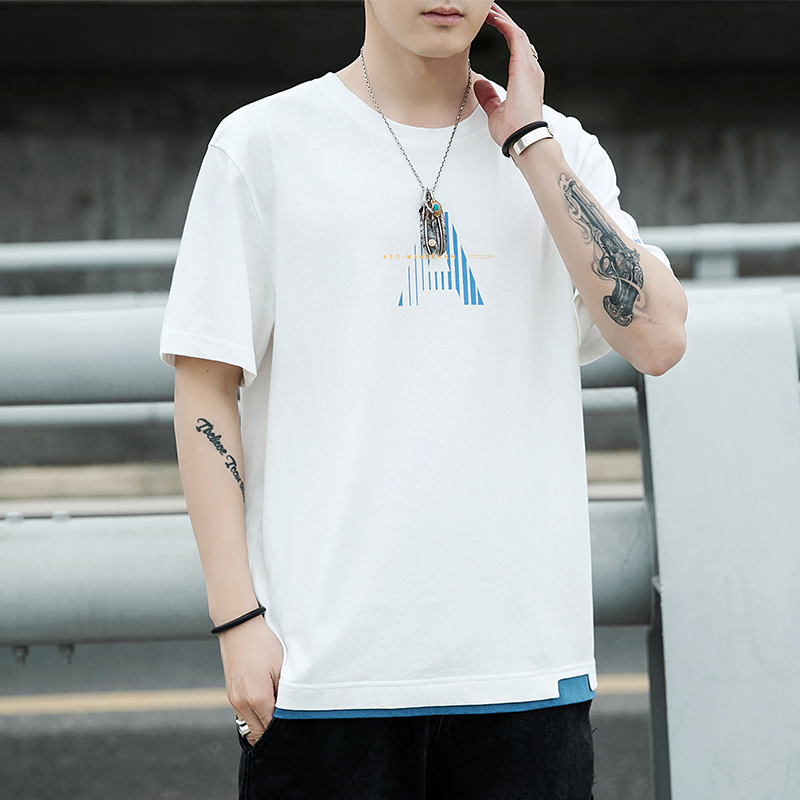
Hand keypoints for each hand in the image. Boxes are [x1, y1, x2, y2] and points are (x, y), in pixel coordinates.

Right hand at [218, 616, 283, 745]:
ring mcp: (233, 700)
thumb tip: (289, 713)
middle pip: (258, 735)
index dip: (284, 733)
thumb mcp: (281, 667)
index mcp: (257, 699)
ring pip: (249, 727)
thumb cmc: (263, 644)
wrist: (239, 627)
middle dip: (272, 735)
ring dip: (262, 726)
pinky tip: (265, 706)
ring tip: (277, 716)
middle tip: (288, 728)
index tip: (295, 731)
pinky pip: (243, 716)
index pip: (271, 730)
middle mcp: (242, 704)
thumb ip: (285, 695)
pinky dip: (254, 717)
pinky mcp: (230, 694)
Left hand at [474, 2, 544, 146]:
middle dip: (503, 20)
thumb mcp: (494, 110)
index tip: (491, 23)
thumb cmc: (513, 129)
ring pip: (517, 33)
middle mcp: (531, 69)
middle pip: (517, 36)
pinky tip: (494, 17)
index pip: (515, 48)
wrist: (522, 138)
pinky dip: (505, 25)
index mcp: (524, 78)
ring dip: (503, 19)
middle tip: (488, 9)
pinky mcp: (524, 65)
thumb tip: (479, 83)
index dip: (504, 32)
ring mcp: (530, 66)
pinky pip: (516, 37)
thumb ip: (488, 95)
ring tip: (489, 9)